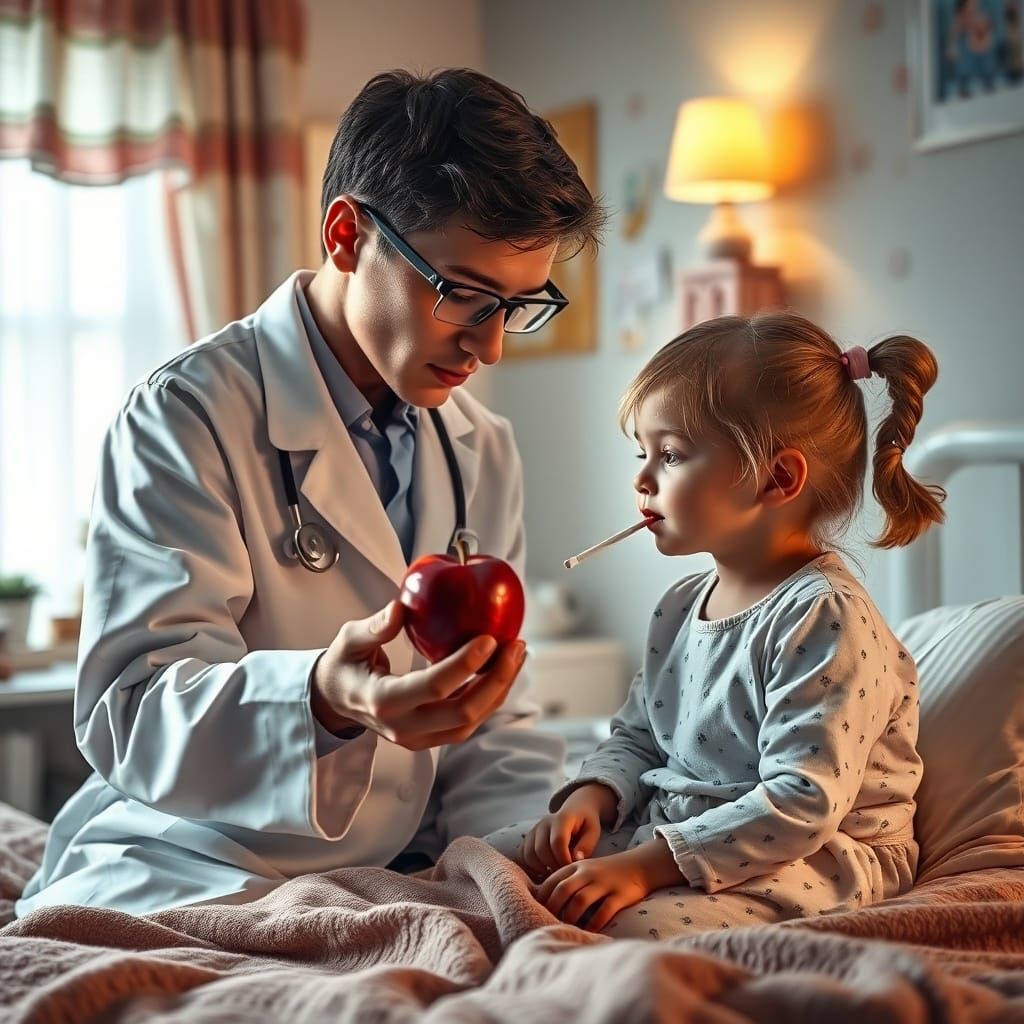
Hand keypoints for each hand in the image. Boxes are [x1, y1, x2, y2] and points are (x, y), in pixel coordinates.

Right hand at [311, 600, 526, 749]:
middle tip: (516, 644)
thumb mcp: (348, 640)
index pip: (432, 687)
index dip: (465, 665)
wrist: (335, 701)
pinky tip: (504, 668)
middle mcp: (403, 727)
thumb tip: (399, 607)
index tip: (490, 638)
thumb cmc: (344, 665)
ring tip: (517, 653)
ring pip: (471, 721)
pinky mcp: (430, 738)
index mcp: (382, 701)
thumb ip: (373, 627)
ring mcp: (419, 738)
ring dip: (500, 688)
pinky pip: (468, 722)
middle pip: (463, 712)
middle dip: (497, 679)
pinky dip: (491, 697)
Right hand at [521, 783, 618, 878]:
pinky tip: (545, 872)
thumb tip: (575, 859)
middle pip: (541, 850)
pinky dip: (531, 868)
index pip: (557, 841)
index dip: (564, 859)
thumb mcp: (593, 831)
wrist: (575, 810)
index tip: (572, 869)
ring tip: (556, 873)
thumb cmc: (586, 823)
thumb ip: (586, 845)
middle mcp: (544, 823)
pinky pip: (523, 856)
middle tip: (565, 875)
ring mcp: (533, 830)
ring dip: (541, 869)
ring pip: (529, 855)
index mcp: (562, 818)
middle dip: (553, 866)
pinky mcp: (527, 839)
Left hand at [535, 850, 649, 930]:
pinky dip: (594, 923)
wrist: (639, 865)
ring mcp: (604, 883)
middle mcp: (588, 873)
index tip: (534, 911)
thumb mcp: (584, 870)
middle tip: (546, 923)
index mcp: (576, 866)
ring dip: (571, 916)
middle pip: (563, 890)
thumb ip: (567, 881)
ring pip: (581, 900)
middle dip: (552, 908)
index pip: (552, 880)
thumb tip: (545, 903)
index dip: (542, 897)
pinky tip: (588, 932)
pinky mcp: (620, 894)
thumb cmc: (605, 873)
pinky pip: (604, 910)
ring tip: (566, 929)